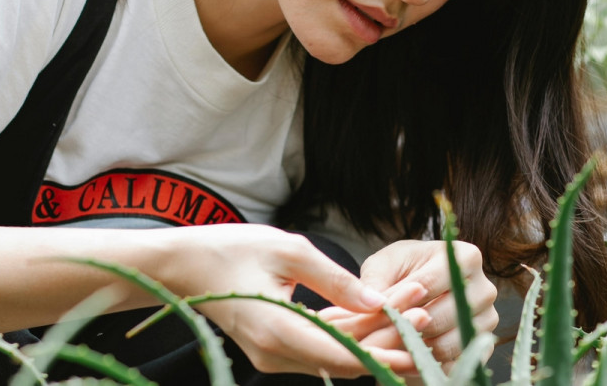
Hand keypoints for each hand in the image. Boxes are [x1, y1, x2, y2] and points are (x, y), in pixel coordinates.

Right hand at [156, 224, 429, 377]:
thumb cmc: (229, 249)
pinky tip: (376, 313)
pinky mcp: (273, 344)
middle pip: (346, 357)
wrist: (181, 264)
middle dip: (388, 336)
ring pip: (335, 351)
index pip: (346, 355)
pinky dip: (347, 330)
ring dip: (371, 332)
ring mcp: (273, 352)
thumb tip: (378, 300)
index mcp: (279, 332)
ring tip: (411, 307)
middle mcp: (277, 353)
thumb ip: (335, 279)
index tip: (421, 338)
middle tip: (425, 311)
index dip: (387, 351)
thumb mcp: (287, 250)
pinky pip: (318, 342)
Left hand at [357, 240, 498, 369]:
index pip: (427, 283)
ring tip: (390, 343)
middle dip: (406, 327)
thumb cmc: (402, 270)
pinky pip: (454, 363)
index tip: (376, 310)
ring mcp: (488, 320)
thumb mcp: (383, 265)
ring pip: (448, 344)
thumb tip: (376, 303)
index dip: (397, 300)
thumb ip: (376, 281)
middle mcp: (485, 288)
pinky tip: (407, 355)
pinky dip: (428, 363)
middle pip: (440, 316)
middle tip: (379, 334)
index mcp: (466, 256)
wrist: (420, 287)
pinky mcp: (484, 346)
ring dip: (415, 347)